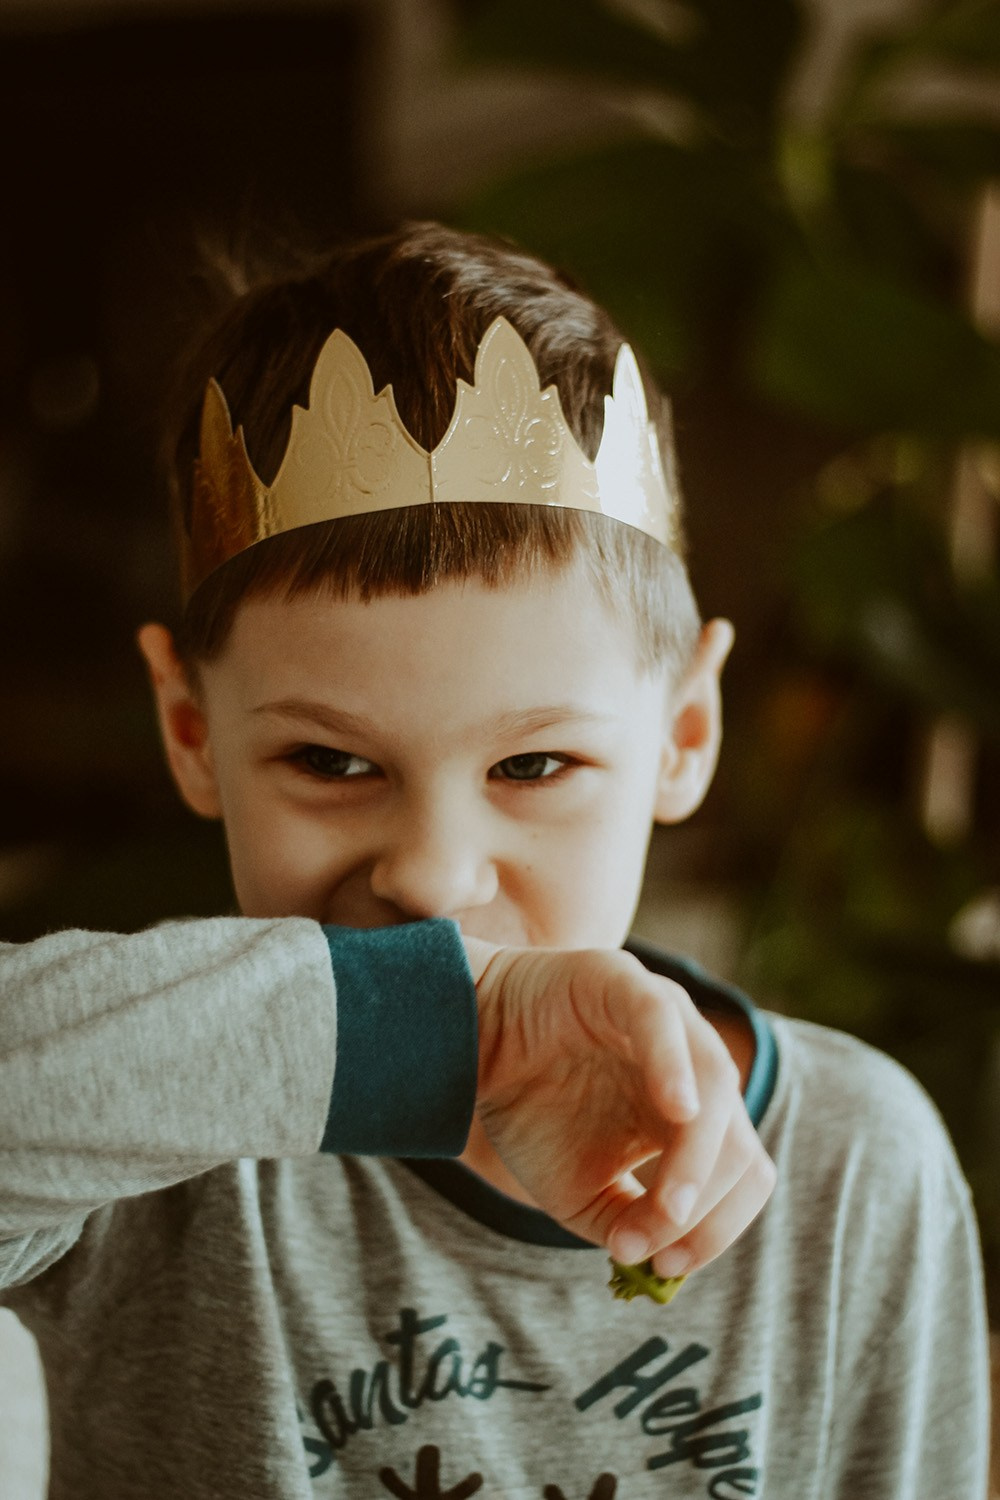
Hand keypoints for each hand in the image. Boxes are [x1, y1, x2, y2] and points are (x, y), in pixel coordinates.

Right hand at [464, 939, 775, 1277]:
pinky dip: (674, 1066)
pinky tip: (676, 1111)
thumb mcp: (579, 1192)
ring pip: (716, 1089)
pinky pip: (661, 1021)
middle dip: (705, 1208)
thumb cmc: (532, 1113)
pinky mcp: (624, 981)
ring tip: (669, 1208)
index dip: (718, 1230)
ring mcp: (667, 1019)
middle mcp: (694, 1066)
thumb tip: (660, 1260)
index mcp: (694, 1117)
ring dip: (698, 1161)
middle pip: (739, 1145)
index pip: (743, 1176)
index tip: (667, 1270)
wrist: (469, 1047)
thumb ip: (625, 1225)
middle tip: (654, 1246)